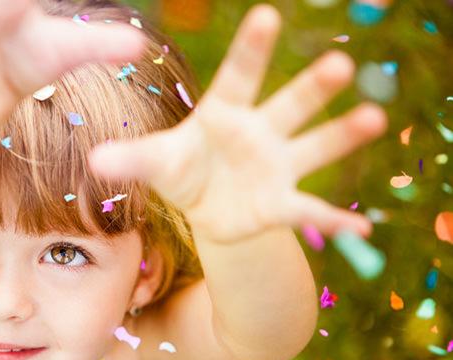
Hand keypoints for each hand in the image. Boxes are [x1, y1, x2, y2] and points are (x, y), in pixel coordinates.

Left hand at [87, 4, 387, 242]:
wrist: (206, 206)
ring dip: (343, 135)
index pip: (239, 76)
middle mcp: (259, 132)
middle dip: (313, 87)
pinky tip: (363, 229)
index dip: (252, 49)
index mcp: (225, 113)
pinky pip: (311, 210)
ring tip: (374, 118)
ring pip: (314, 146)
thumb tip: (95, 160)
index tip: (266, 15)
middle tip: (341, 63)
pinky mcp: (282, 202)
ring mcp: (277, 165)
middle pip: (289, 104)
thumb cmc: (183, 169)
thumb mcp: (156, 162)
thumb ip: (133, 158)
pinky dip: (335, 220)